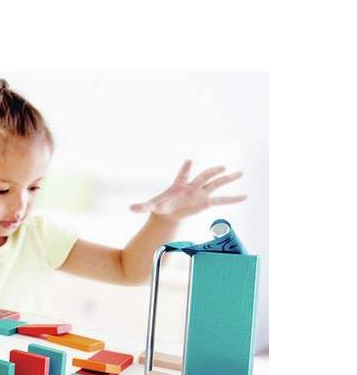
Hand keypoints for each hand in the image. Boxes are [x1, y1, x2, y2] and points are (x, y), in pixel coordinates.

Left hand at [130, 161, 246, 220]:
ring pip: (216, 184)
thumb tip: (129, 209)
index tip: (188, 161)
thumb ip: (141, 207)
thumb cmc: (160, 206)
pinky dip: (233, 199)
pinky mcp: (206, 203)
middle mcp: (192, 187)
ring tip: (241, 172)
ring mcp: (200, 194)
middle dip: (213, 171)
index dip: (185, 169)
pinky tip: (245, 196)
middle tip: (224, 167)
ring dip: (228, 179)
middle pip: (205, 177)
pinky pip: (222, 200)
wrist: (167, 213)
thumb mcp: (151, 206)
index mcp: (179, 185)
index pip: (182, 175)